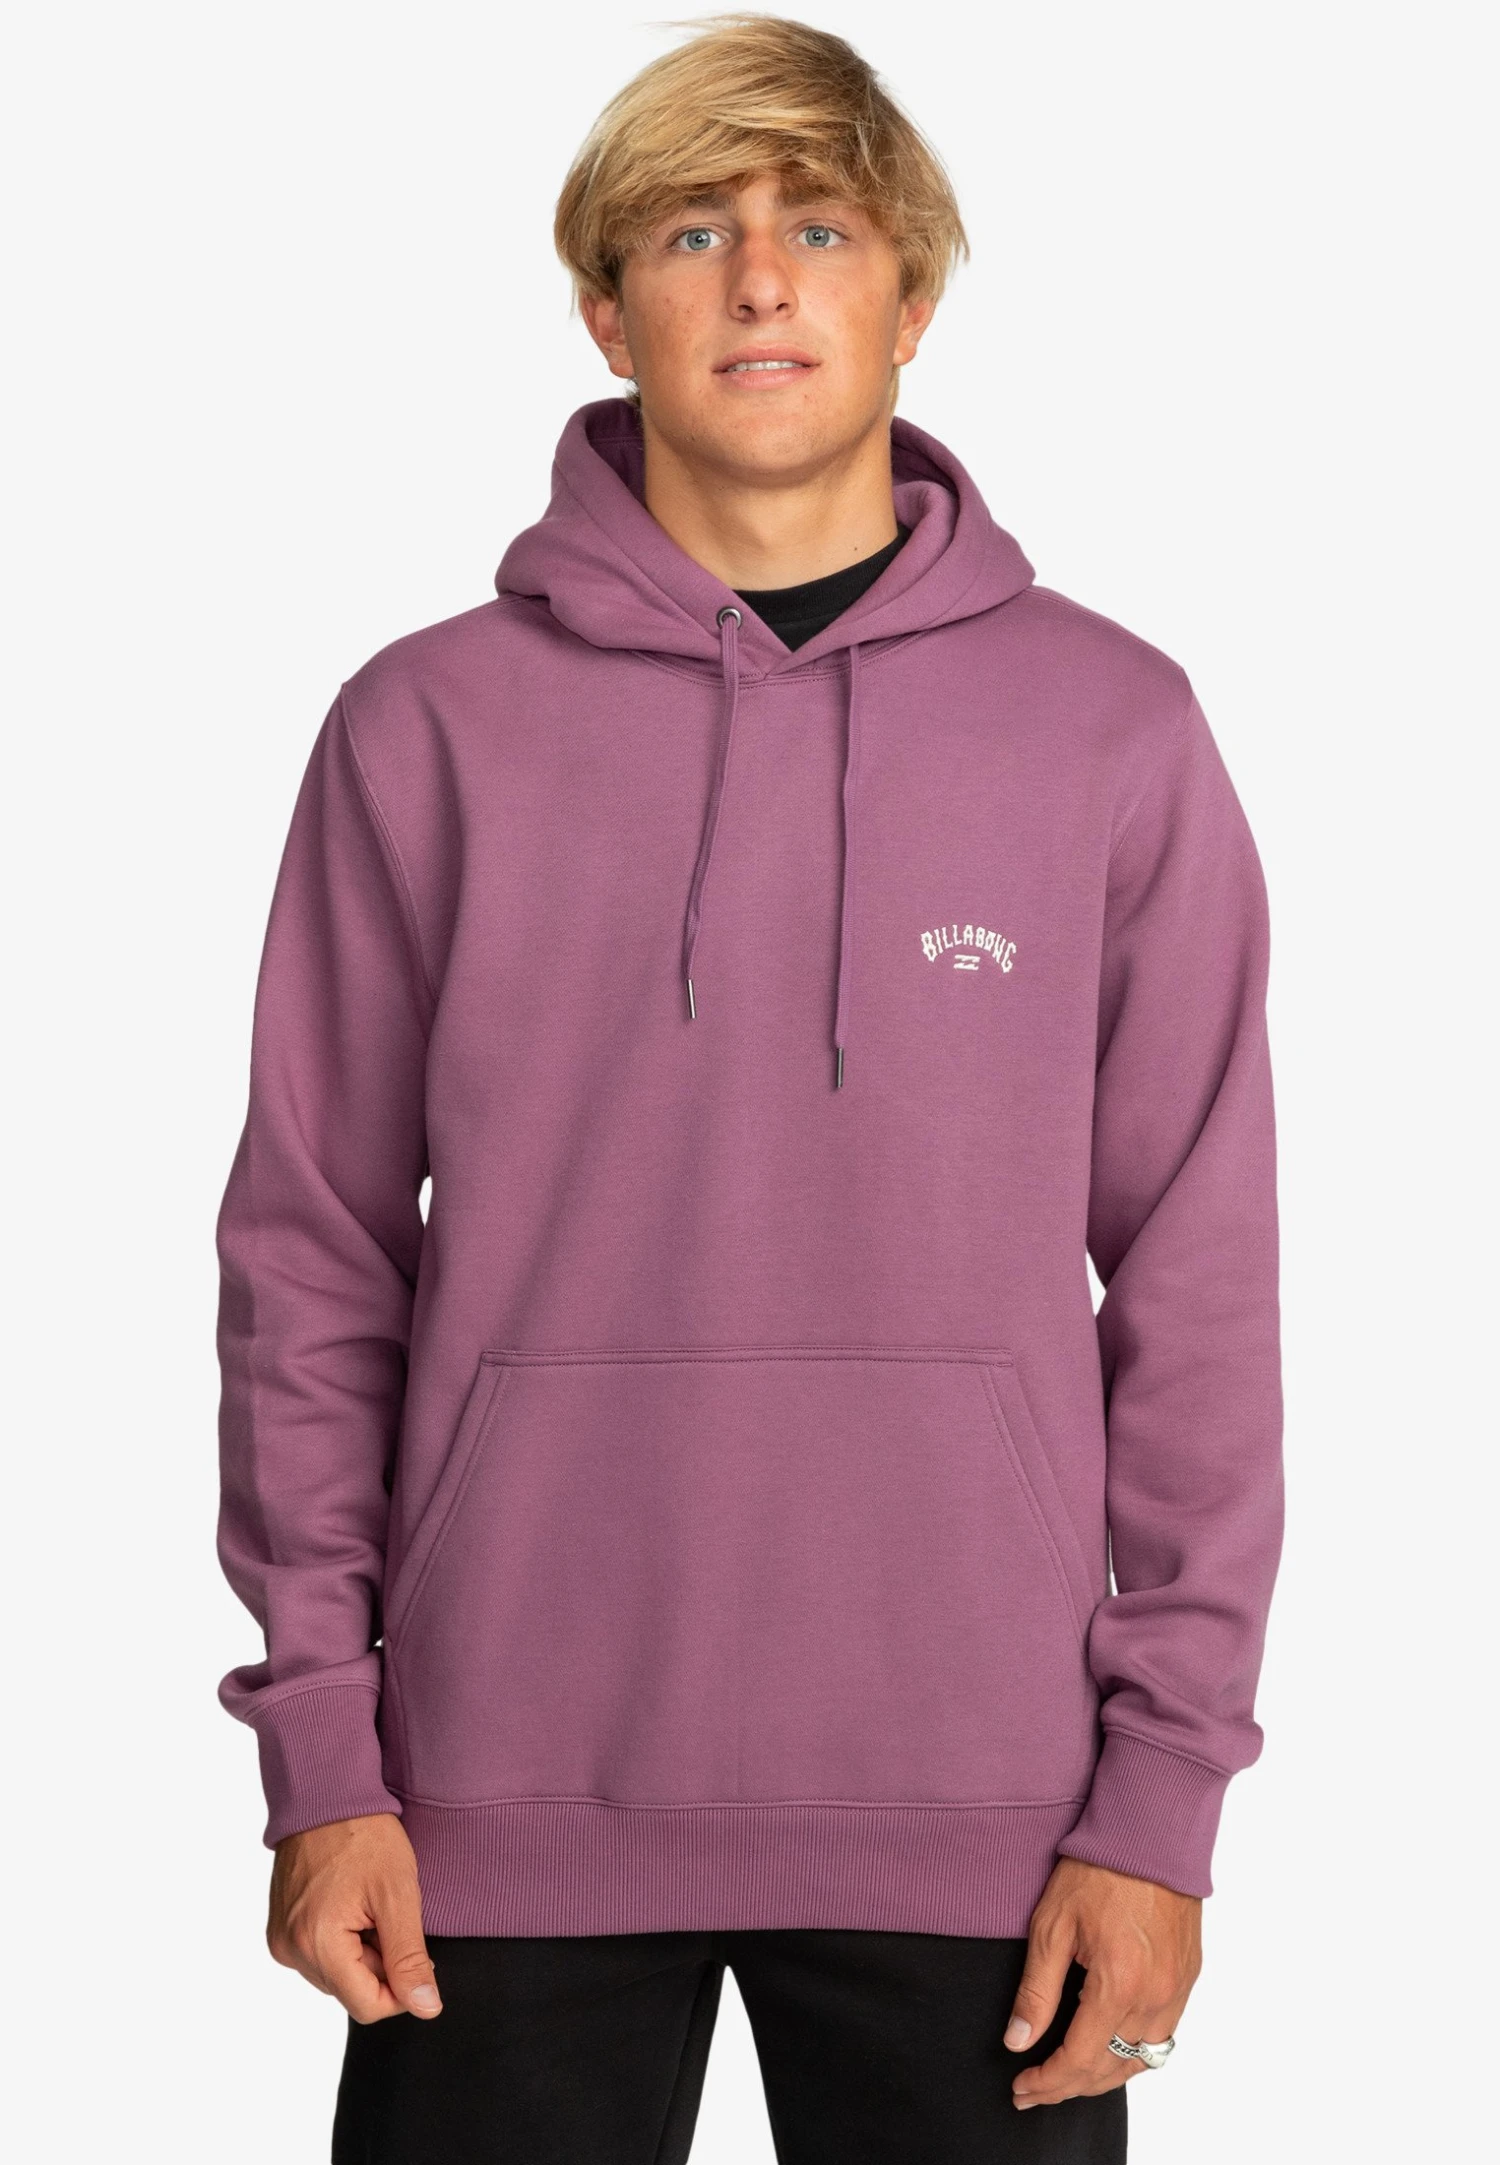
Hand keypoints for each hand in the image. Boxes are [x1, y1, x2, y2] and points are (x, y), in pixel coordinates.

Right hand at [267, 1812, 441, 2024]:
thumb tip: (426, 2008)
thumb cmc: (364, 1835)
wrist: (325, 1794)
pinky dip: (341, 1940)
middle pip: (351, 1991)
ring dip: (361, 1951)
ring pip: (336, 1975)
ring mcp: (281, 1940)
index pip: (368, 2006)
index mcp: (318, 1944)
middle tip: (389, 1914)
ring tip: (367, 1905)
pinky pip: (318, 1956)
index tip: (417, 1954)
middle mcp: (290, 1950)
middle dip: (380, 1963)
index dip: (401, 1989)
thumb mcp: (398, 1893)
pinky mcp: (279, 1930)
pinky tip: (350, 1904)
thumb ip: (410, 1957)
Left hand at [1003, 1857, 1200, 2108]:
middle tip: (1035, 2089)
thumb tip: (1018, 2041)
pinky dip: (1134, 2053)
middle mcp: (1155, 1996)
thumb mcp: (1052, 1925)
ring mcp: (1177, 1989)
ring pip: (1142, 2060)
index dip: (1047, 2083)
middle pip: (1112, 2069)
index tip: (1021, 2089)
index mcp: (1119, 1984)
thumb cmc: (1098, 1869)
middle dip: (1070, 2087)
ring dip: (1105, 2075)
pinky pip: (1164, 2036)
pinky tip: (1110, 2045)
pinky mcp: (1188, 1976)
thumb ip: (1036, 1990)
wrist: (1150, 1830)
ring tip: (1068, 2075)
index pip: (1080, 2060)